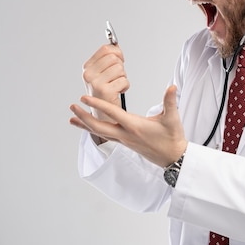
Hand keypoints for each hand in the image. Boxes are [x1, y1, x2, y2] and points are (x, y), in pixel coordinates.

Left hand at [69, 85, 187, 167]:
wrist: (173, 157)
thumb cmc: (172, 137)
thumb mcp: (172, 119)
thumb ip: (170, 101)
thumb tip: (172, 87)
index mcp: (134, 126)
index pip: (112, 113)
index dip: (97, 104)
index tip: (84, 97)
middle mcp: (126, 134)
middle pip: (99, 127)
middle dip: (84, 117)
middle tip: (72, 106)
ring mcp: (124, 140)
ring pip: (100, 133)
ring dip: (85, 125)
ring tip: (72, 119)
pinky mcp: (125, 143)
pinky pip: (105, 136)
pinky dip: (94, 131)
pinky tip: (89, 128)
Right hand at [81, 44, 129, 121]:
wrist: (103, 114)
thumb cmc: (105, 92)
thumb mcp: (103, 73)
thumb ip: (108, 58)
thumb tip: (116, 44)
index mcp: (87, 67)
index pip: (106, 49)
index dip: (117, 53)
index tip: (119, 60)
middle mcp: (88, 74)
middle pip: (114, 58)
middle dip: (120, 66)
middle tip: (117, 76)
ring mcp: (95, 82)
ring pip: (120, 69)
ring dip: (123, 77)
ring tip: (116, 85)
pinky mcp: (104, 91)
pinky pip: (124, 80)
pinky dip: (125, 86)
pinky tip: (118, 92)